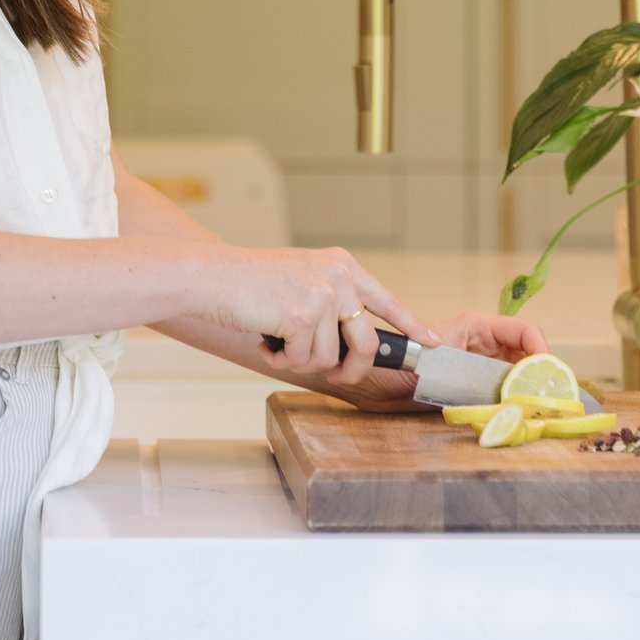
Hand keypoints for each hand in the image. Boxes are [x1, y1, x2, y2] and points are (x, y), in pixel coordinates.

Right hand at [203, 246, 430, 378]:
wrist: (208, 277)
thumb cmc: (246, 283)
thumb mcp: (300, 279)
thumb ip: (330, 300)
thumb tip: (353, 343)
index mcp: (340, 264)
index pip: (385, 300)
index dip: (411, 325)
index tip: (431, 343)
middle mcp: (337, 276)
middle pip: (366, 344)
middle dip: (350, 370)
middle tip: (330, 375)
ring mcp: (322, 295)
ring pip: (330, 358)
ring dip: (302, 361)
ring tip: (278, 343)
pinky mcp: (302, 316)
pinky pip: (305, 360)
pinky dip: (282, 360)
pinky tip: (266, 342)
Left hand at [316, 311, 550, 411]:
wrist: (361, 380)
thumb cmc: (385, 364)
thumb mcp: (425, 367)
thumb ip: (456, 374)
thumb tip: (491, 388)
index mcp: (473, 328)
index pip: (523, 330)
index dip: (542, 352)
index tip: (549, 378)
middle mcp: (481, 346)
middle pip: (529, 356)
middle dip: (543, 379)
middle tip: (550, 405)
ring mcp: (479, 369)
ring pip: (520, 378)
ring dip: (531, 395)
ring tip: (537, 416)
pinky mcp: (472, 391)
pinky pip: (503, 397)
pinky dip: (514, 408)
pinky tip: (515, 421)